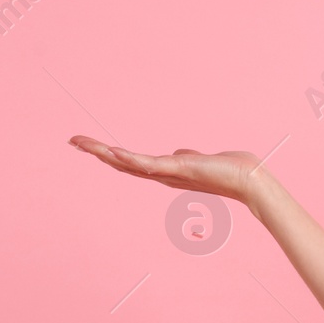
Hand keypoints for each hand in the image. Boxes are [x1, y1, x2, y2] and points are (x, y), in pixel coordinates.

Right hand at [68, 136, 273, 209]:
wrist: (249, 181)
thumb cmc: (230, 170)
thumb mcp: (201, 160)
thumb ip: (186, 157)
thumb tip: (179, 153)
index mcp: (167, 172)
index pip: (132, 163)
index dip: (110, 155)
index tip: (90, 145)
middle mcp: (164, 176)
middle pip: (123, 164)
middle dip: (97, 152)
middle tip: (73, 141)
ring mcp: (170, 174)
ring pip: (130, 163)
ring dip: (104, 153)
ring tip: (82, 143)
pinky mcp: (180, 169)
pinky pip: (150, 164)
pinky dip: (130, 158)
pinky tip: (112, 152)